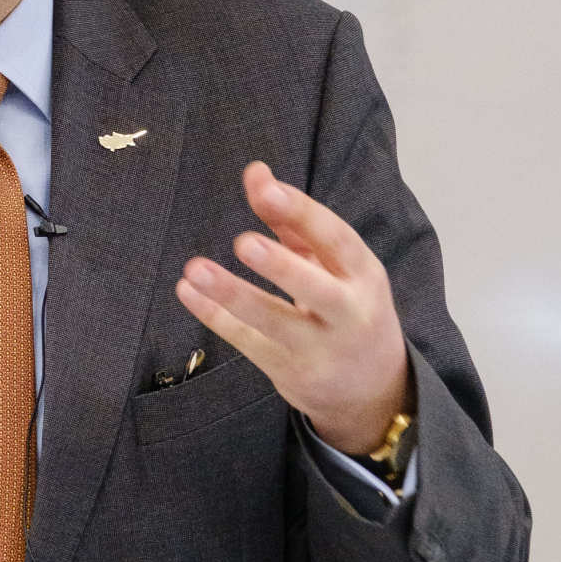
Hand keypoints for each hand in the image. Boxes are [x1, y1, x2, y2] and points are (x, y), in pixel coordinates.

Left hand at [174, 162, 411, 454]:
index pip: (336, 239)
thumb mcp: (333, 265)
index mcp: (363, 274)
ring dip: (233, 295)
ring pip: (274, 321)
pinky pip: (247, 343)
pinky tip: (188, 292)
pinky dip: (216, 318)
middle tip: (243, 243)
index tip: (264, 188)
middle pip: (314, 287)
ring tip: (195, 269)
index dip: (301, 213)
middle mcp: (348, 312)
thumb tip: (255, 173)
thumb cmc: (346, 307)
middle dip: (281, 265)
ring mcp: (319, 347)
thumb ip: (294, 221)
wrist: (372, 388)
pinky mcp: (289, 372)